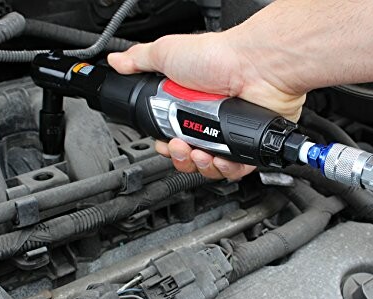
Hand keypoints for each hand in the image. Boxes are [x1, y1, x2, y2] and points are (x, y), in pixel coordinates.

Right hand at [108, 30, 304, 179]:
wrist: (254, 66)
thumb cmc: (217, 58)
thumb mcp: (167, 54)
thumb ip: (140, 60)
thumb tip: (119, 63)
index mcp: (189, 106)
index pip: (171, 137)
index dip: (165, 146)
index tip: (163, 143)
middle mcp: (210, 121)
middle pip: (189, 156)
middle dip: (179, 158)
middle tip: (178, 147)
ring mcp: (229, 134)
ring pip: (209, 167)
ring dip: (199, 166)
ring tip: (199, 153)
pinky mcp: (247, 145)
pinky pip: (234, 170)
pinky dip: (225, 170)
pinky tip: (219, 159)